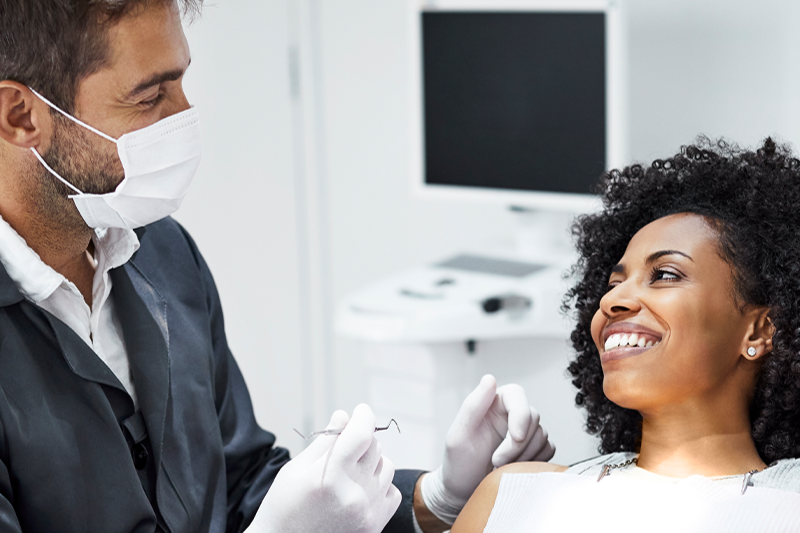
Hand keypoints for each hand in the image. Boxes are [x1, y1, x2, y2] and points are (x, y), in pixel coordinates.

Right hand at [247, 405, 400, 532]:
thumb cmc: (283, 508)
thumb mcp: (295, 470)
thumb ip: (325, 442)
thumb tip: (344, 416)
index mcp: (329, 477)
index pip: (360, 434)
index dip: (363, 416)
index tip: (360, 411)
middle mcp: (353, 495)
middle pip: (374, 447)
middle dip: (361, 439)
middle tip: (345, 446)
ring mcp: (367, 512)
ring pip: (386, 465)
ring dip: (372, 461)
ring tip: (349, 472)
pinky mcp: (375, 525)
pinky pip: (392, 490)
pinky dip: (380, 484)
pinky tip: (359, 489)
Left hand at [421, 375, 553, 524]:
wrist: (463, 492)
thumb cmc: (458, 464)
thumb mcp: (458, 436)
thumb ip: (473, 406)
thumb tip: (490, 379)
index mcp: (491, 404)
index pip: (517, 394)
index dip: (521, 414)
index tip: (516, 437)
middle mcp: (509, 414)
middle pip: (532, 417)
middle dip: (518, 444)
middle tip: (497, 462)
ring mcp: (523, 431)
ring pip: (541, 434)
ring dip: (524, 455)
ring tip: (501, 468)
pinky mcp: (533, 449)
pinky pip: (548, 449)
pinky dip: (535, 461)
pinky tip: (516, 469)